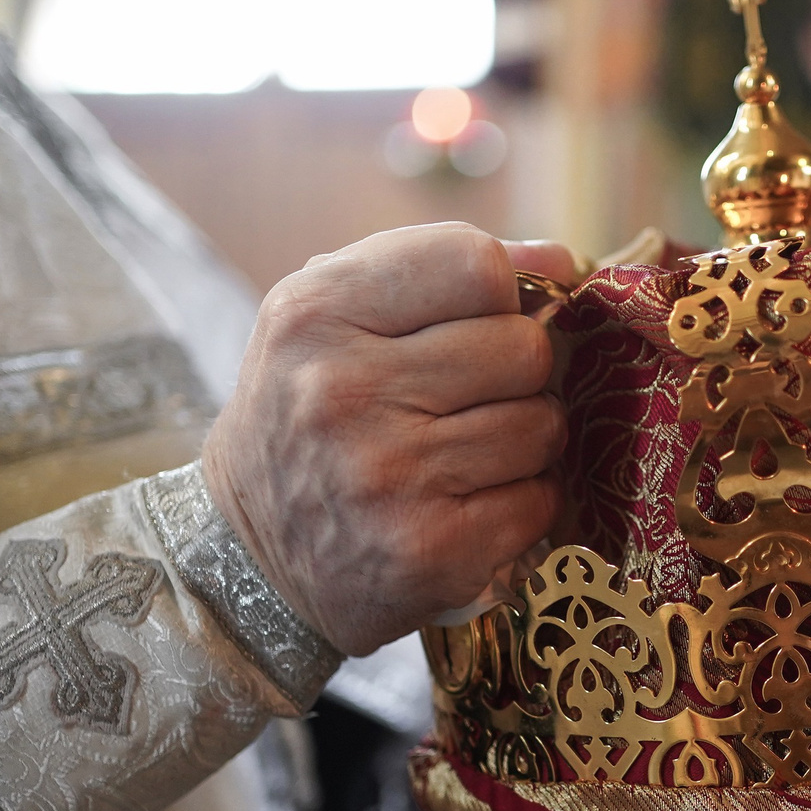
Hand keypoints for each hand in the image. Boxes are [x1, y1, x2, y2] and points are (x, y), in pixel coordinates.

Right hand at [202, 225, 575, 657]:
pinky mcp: (431, 550)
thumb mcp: (334, 318)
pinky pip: (540, 500)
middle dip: (517, 372)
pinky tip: (469, 505)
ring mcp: (389, 476)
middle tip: (473, 396)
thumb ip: (438, 270)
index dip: (501, 291)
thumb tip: (560, 259)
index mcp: (316, 313)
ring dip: (525, 440)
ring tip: (468, 451)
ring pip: (542, 426)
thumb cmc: (313, 410)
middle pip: (523, 347)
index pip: (475, 264)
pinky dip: (521, 504)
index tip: (482, 318)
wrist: (250, 549)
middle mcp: (344, 391)